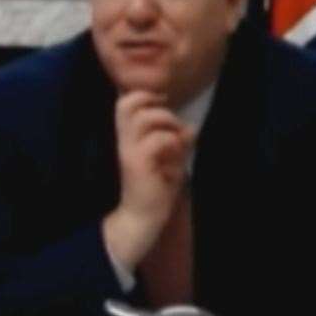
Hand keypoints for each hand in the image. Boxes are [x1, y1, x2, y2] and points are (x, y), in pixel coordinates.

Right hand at [102, 90, 194, 268]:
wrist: (143, 219)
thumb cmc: (156, 189)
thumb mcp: (170, 159)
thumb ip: (178, 140)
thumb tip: (192, 127)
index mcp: (128, 137)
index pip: (125, 102)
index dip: (145, 96)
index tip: (164, 104)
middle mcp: (123, 140)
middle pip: (128, 103)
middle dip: (157, 107)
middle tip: (171, 125)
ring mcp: (128, 150)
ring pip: (145, 118)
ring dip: (167, 124)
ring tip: (176, 143)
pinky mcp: (137, 162)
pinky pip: (159, 140)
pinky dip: (173, 144)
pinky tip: (174, 159)